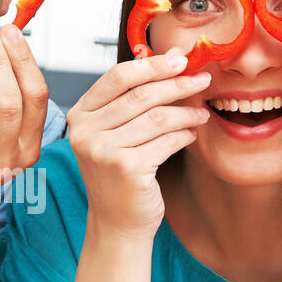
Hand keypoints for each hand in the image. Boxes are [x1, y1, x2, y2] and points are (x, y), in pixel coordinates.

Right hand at [67, 49, 211, 239]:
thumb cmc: (119, 175)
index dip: (152, 65)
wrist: (118, 223)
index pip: (117, 77)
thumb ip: (127, 100)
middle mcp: (85, 133)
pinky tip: (190, 134)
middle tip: (202, 80)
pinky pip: (166, 141)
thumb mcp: (113, 134)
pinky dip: (184, 135)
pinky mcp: (127, 169)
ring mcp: (104, 152)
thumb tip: (160, 58)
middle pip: (140, 95)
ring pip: (157, 117)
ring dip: (185, 112)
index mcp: (80, 117)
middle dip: (176, 84)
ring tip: (200, 113)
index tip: (180, 59)